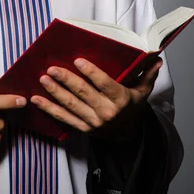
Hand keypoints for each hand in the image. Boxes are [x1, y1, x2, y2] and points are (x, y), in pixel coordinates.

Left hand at [30, 57, 161, 138]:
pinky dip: (48, 109)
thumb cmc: (133, 107)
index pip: (104, 84)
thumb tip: (156, 57)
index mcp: (121, 100)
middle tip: (52, 68)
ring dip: (55, 92)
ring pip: (71, 105)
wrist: (128, 136)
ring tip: (43, 79)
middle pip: (83, 94)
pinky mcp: (82, 129)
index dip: (91, 72)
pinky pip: (63, 118)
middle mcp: (106, 112)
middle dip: (66, 80)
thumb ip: (147, 74)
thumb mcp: (143, 91)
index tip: (78, 60)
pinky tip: (36, 99)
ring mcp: (92, 122)